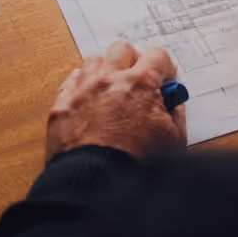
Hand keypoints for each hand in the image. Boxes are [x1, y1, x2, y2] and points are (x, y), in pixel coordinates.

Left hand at [47, 43, 186, 163]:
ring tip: (112, 90)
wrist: (97, 187)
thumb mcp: (174, 140)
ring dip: (106, 70)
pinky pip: (71, 81)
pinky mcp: (62, 106)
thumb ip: (175, 113)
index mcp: (140, 85)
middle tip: (139, 79)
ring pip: (94, 61)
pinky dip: (82, 85)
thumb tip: (173, 102)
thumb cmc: (136, 166)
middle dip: (134, 60)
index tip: (165, 78)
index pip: (158, 55)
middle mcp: (109, 80)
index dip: (165, 67)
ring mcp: (82, 91)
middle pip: (122, 49)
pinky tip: (90, 99)